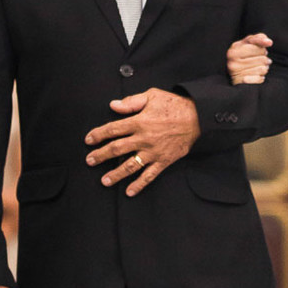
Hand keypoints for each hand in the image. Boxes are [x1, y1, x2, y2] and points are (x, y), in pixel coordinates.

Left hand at [85, 88, 200, 194]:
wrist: (199, 118)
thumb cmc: (175, 105)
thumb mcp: (152, 96)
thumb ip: (131, 102)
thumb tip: (113, 105)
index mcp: (139, 122)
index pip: (113, 129)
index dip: (98, 135)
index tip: (88, 140)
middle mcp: (143, 139)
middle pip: (117, 149)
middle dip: (101, 156)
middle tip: (89, 161)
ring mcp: (153, 152)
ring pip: (130, 166)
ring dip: (115, 174)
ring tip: (104, 181)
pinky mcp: (163, 161)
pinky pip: (149, 175)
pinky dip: (139, 185)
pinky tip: (129, 191)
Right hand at [227, 33, 271, 84]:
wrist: (236, 75)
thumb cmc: (244, 56)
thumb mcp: (248, 44)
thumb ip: (258, 39)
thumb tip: (269, 42)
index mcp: (234, 49)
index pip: (256, 45)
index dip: (263, 46)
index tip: (269, 44)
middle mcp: (233, 60)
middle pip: (262, 57)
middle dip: (265, 59)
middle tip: (262, 60)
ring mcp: (236, 73)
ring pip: (263, 69)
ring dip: (265, 69)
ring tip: (260, 68)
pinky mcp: (241, 83)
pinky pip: (260, 79)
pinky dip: (261, 78)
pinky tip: (258, 76)